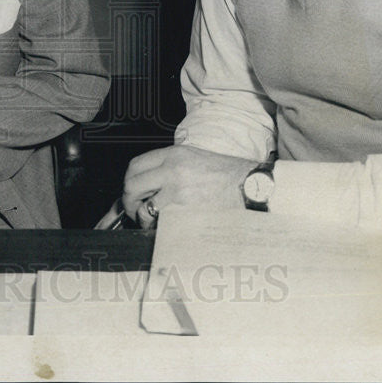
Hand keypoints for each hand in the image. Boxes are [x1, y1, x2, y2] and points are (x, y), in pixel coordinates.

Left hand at [121, 145, 255, 227]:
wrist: (252, 186)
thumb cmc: (230, 175)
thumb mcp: (196, 159)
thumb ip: (171, 167)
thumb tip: (150, 183)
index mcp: (175, 154)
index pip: (136, 165)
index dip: (129, 182)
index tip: (131, 192)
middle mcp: (173, 169)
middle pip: (132, 184)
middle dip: (129, 201)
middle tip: (135, 210)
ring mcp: (178, 189)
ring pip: (144, 206)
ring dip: (143, 218)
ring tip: (152, 222)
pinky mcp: (186, 209)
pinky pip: (160, 221)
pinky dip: (159, 227)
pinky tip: (166, 228)